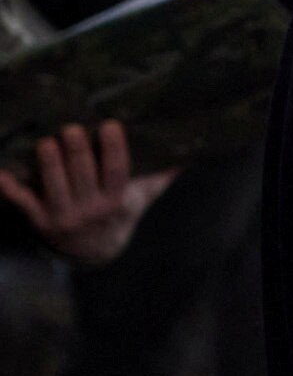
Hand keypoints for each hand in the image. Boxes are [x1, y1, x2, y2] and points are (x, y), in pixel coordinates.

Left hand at [0, 122, 175, 266]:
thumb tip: (190, 155)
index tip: (110, 124)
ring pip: (53, 186)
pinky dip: (9, 188)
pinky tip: (1, 172)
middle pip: (82, 176)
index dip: (114, 149)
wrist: (92, 251)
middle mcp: (89, 210)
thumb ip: (162, 176)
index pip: (117, 172)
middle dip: (76, 152)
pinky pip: (21, 202)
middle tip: (71, 129)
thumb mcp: (142, 198)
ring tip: (46, 142)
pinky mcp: (38, 218)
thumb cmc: (118, 214)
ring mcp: (62, 215)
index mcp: (116, 201)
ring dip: (48, 164)